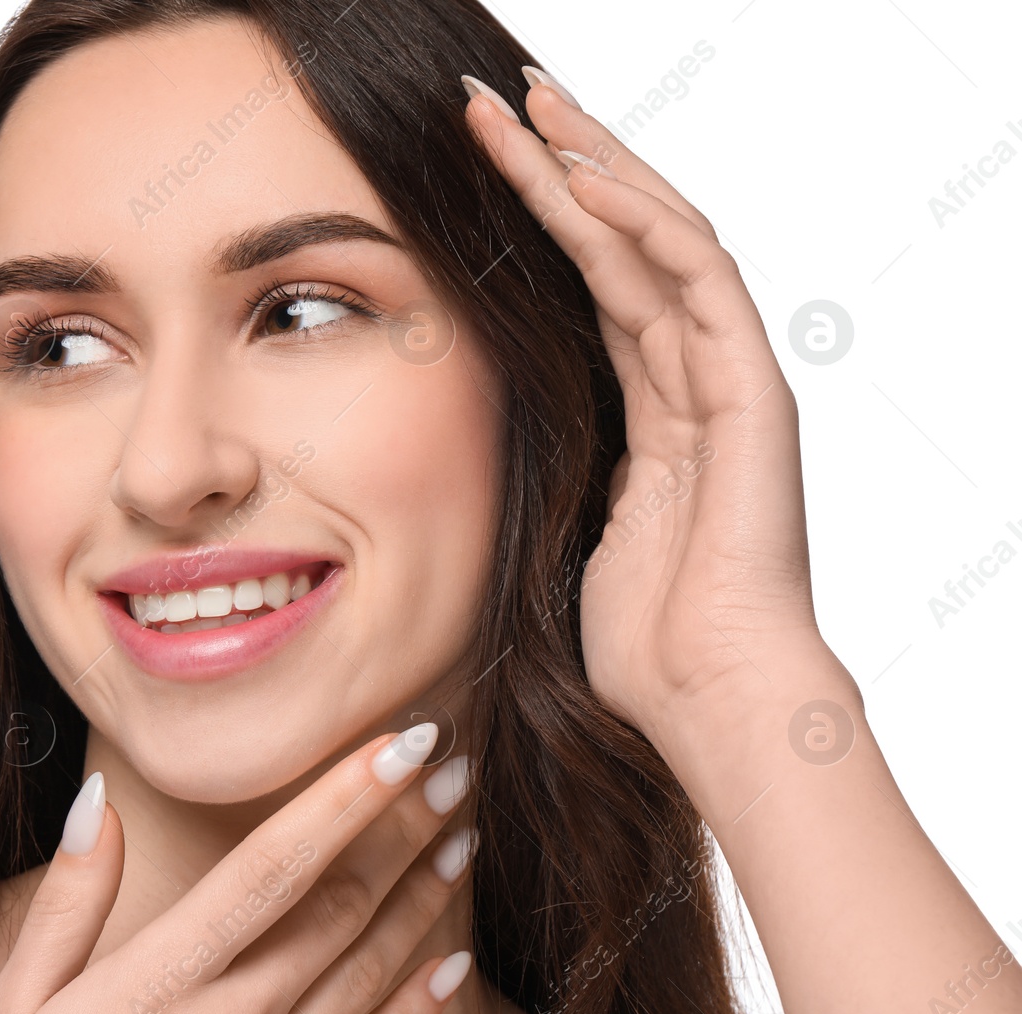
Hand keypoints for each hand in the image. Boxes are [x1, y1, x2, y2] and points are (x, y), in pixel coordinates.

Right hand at [0, 725, 477, 1013]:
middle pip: (339, 908)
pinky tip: (453, 965)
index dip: (346, 798)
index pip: (273, 867)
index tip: (401, 739)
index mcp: (160, 982)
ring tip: (461, 839)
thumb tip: (103, 801)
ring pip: (366, 972)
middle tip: (450, 764)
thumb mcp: (16, 1006)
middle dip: (403, 830)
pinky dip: (418, 1009)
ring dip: (422, 901)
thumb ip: (69, 903)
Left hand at [463, 70, 846, 746]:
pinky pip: (696, 283)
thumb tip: (477, 454)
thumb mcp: (568, 538)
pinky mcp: (752, 394)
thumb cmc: (641, 647)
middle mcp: (693, 379)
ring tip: (529, 104)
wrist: (710, 701)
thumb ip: (554, 474)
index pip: (596, 284)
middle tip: (502, 95)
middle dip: (565, 161)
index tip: (480, 159)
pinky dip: (641, 224)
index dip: (543, 216)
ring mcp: (728, 381)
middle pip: (625, 243)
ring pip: (658, 240)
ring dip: (592, 165)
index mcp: (651, 411)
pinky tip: (582, 176)